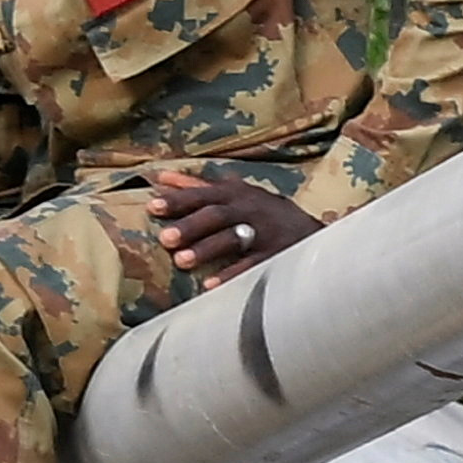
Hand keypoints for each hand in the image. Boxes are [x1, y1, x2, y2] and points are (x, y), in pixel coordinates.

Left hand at [152, 168, 319, 287]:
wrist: (310, 233)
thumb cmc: (261, 211)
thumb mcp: (234, 194)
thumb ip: (197, 187)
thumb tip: (161, 177)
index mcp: (236, 194)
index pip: (203, 194)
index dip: (178, 199)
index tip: (152, 206)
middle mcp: (249, 210)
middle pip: (216, 215)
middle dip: (190, 225)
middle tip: (164, 238)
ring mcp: (264, 233)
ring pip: (233, 239)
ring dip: (206, 249)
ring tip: (181, 261)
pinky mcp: (275, 256)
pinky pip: (251, 266)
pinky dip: (231, 275)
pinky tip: (210, 285)